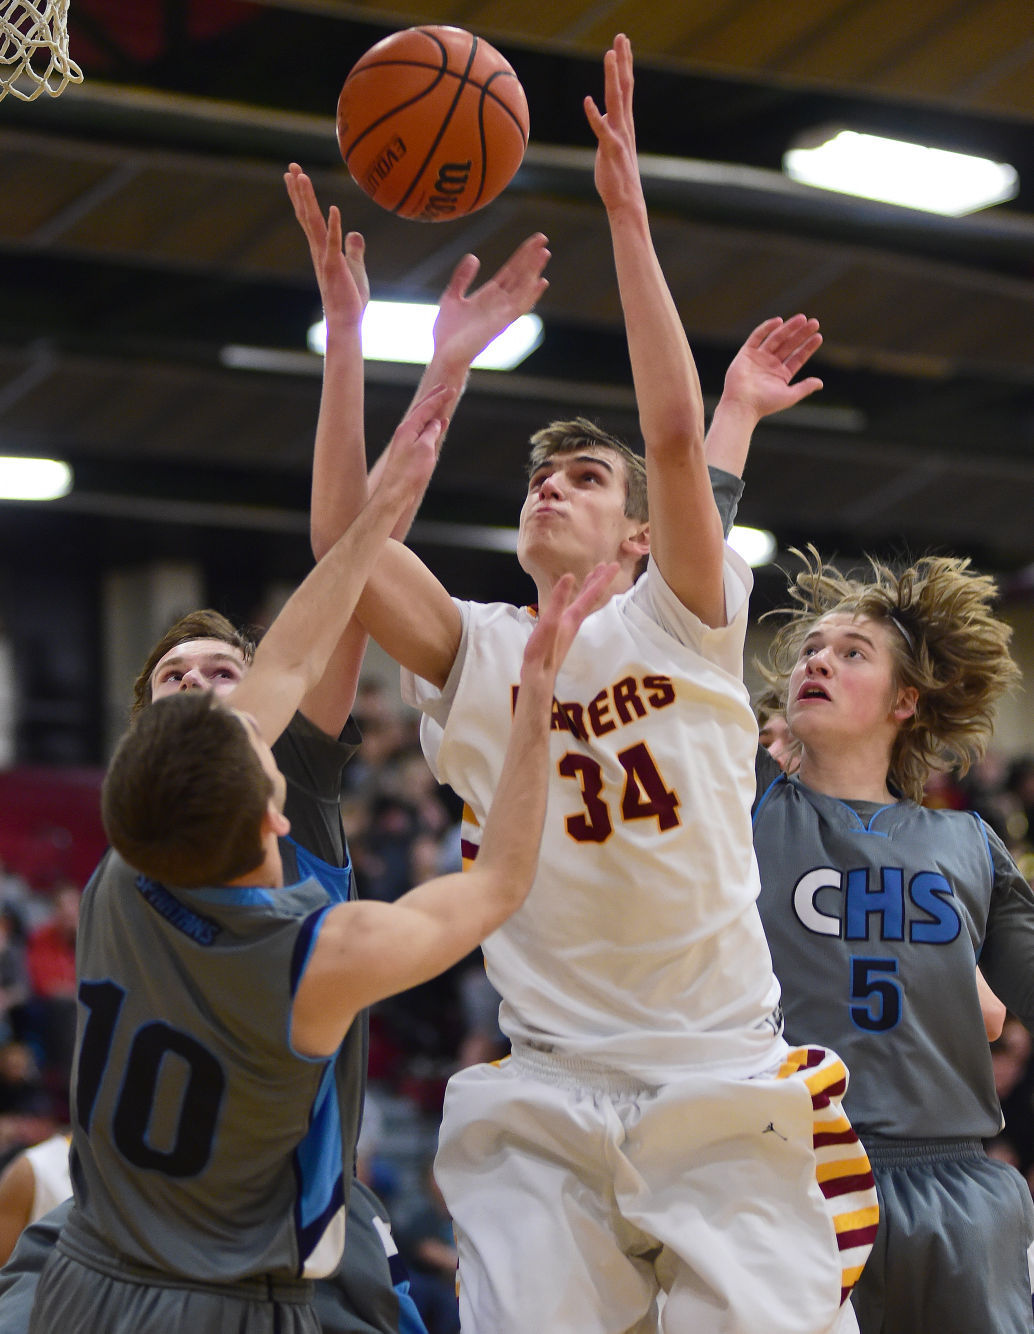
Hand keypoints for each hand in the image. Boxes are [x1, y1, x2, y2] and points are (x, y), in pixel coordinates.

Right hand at [284, 162, 368, 327]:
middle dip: (299, 190)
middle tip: (291, 166)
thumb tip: (355, 233)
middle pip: (306, 214)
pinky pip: (332, 243)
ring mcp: (324, 258)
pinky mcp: (334, 267)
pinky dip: (333, 226)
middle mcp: (318, 250)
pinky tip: (332, 208)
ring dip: (308, 200)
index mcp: (322, 249)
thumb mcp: (355, 268)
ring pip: (314, 223)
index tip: (295, 175)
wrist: (347, 322)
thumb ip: (354, 250)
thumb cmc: (350, 299)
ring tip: (301, 177)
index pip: (310, 217)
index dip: (302, 196)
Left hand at [379, 383, 454, 504]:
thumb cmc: (409, 472)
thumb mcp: (425, 449)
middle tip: (445, 389)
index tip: (451, 390)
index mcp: (408, 428)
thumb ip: (431, 432)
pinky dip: (432, 427)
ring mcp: (406, 442)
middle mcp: (405, 432)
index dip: (439, 398)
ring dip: (433, 412)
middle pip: (421, 410)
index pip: (426, 407)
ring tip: (443, 404)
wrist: (395, 493)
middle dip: (433, 399)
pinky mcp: (409, 452)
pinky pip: (422, 433)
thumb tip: (436, 423)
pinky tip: (439, 426)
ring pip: (422, 421)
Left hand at [432, 232, 549, 366]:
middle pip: (519, 275)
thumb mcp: (452, 297)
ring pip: (522, 287)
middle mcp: (499, 303)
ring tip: (544, 252)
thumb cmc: (447, 333)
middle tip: (543, 238)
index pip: (510, 271)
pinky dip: (530, 294)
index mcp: (489, 296)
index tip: (534, 240)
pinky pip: (519, 306)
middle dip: (531, 257)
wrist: (444, 355)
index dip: (521, 255)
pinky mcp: (500, 323)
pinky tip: (540, 281)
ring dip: (533, 270)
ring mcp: (501, 313)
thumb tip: (473, 257)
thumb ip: (462, 278)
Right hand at [522, 562, 619, 683]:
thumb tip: (569, 577)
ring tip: (593, 576)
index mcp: (573, 616)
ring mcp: (569, 626)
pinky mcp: (562, 631)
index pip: (592, 593)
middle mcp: (575, 620)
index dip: (602, 578)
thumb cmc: (543, 650)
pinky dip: (578, 599)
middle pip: (591, 597)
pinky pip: (575, 608)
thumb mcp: (549, 622)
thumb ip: (558, 600)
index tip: (614, 564)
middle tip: (608, 565)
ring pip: (584, 603)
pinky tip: (573, 600)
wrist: (540, 675)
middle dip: (599, 580)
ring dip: (589, 588)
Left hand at [583, 34, 643, 216]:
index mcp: (624, 123)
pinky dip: (594, 115)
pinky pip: (601, 130)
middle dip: (622, 61)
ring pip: (616, 101)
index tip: (622, 43)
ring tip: (609, 54)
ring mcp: (619, 137)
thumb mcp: (610, 146)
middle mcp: (624, 125)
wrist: (626, 202)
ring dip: (612, 77)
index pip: (626, 88)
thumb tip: (602, 113)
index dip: (624, 65)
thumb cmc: (616, 177)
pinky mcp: (611, 151)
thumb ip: (607, 127)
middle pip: (624, 86)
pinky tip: (587, 101)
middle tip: (621, 37)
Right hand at [721, 315, 823, 422]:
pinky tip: (779, 321)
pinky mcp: (746, 353)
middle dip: (801, 334)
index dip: (808, 347)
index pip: (797, 357)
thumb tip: (820, 383)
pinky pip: (757, 337)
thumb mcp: (790, 396)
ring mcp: (758, 358)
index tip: (818, 336)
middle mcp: (770, 364)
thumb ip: (805, 388)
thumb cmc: (765, 404)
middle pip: (789, 345)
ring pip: (776, 338)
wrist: (742, 404)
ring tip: (802, 318)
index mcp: (781, 375)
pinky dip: (767, 328)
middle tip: (814, 323)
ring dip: (789, 328)